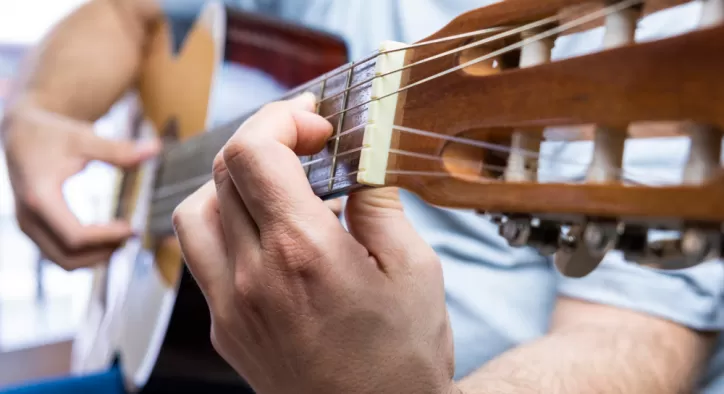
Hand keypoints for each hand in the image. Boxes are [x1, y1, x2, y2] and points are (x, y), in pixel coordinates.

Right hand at [2, 104, 158, 269]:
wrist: (21, 133)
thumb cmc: (51, 134)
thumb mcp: (83, 138)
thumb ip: (118, 149)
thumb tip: (154, 149)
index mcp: (39, 198)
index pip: (75, 236)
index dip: (106, 238)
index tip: (132, 228)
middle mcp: (29, 218)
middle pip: (69, 256)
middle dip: (103, 252)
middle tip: (132, 237)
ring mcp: (28, 226)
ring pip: (62, 261)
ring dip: (95, 258)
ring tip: (123, 240)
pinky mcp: (33, 228)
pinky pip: (58, 254)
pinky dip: (84, 254)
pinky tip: (107, 239)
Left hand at [172, 93, 457, 393]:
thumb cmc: (404, 359)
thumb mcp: (415, 271)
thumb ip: (380, 203)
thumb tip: (361, 159)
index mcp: (304, 253)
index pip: (254, 153)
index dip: (281, 120)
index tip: (315, 125)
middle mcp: (253, 277)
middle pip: (224, 172)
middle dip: (264, 140)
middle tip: (306, 146)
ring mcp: (230, 307)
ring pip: (195, 212)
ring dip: (232, 183)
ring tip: (278, 189)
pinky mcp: (225, 328)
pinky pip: (203, 257)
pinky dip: (226, 226)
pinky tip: (269, 236)